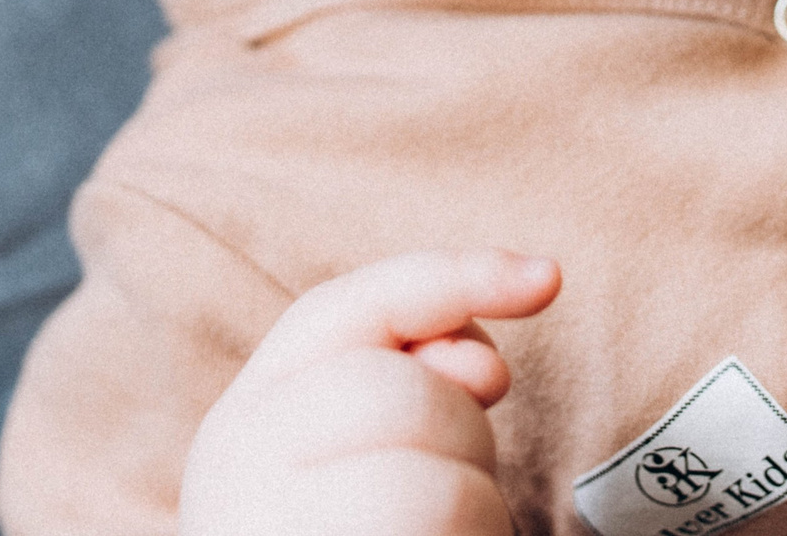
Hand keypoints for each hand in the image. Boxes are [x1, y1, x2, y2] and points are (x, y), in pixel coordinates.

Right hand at [177, 248, 561, 535]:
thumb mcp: (356, 465)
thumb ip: (403, 391)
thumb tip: (481, 361)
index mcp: (239, 429)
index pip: (343, 308)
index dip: (453, 276)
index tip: (547, 276)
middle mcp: (239, 472)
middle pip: (411, 392)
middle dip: (462, 443)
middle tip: (430, 514)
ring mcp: (281, 528)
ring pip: (445, 477)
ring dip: (472, 521)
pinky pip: (447, 535)